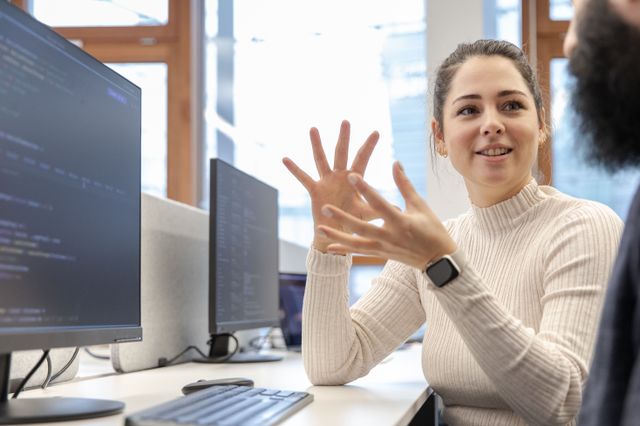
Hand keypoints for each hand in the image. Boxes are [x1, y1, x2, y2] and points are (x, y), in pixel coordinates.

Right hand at [282, 120, 379, 251]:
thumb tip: (399, 210)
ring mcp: (326, 181)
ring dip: (317, 145)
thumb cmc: (353, 222)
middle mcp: (340, 175)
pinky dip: (294, 169)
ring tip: (313, 129)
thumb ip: (379, 208)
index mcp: (354, 179)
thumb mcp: (366, 214)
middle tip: (346, 121)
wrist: (336, 234)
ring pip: (321, 159)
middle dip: (344, 138)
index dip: (369, 146)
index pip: (362, 159)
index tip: (376, 131)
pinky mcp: (315, 190)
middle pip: (342, 153)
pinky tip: (285, 159)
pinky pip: (303, 178)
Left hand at [317, 161, 456, 269]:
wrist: (438, 260)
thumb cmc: (432, 229)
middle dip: (342, 218)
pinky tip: (329, 246)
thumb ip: (404, 185)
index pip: (379, 203)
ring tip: (319, 228)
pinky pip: (359, 252)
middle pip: (361, 227)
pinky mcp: (381, 254)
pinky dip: (344, 249)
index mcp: (400, 221)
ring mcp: (383, 248)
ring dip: (337, 235)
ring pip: (356, 243)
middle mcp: (389, 236)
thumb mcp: (420, 205)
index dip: (364, 189)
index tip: (351, 175)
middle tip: (325, 208)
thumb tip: (395, 163)